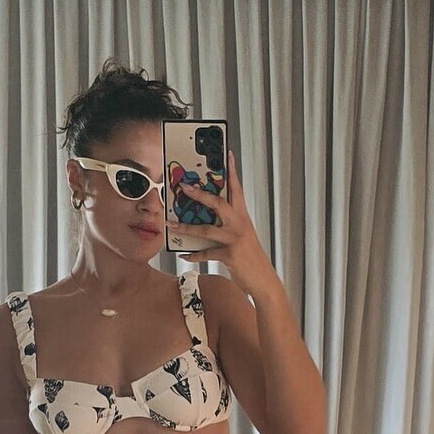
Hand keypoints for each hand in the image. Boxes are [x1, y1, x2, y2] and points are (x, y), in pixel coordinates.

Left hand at [168, 155, 273, 292]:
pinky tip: (183, 254)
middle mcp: (239, 225)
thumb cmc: (250, 257)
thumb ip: (228, 224)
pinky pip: (206, 253)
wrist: (263, 279)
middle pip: (218, 203)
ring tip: (170, 223)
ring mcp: (234, 240)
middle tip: (184, 187)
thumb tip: (206, 218)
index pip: (237, 189)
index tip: (227, 154)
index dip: (232, 171)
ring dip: (185, 227)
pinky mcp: (229, 255)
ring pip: (206, 229)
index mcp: (243, 217)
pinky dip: (193, 255)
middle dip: (199, 194)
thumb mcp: (242, 236)